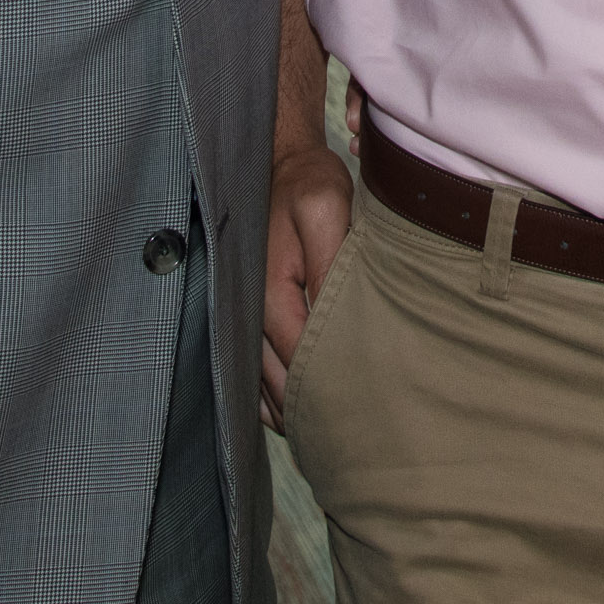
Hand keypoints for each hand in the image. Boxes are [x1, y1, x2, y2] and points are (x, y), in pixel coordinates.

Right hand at [262, 140, 353, 424]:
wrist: (278, 163)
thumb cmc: (308, 185)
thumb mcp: (326, 211)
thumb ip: (330, 266)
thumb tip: (339, 321)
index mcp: (270, 292)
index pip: (299, 358)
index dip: (326, 387)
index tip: (358, 411)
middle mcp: (250, 310)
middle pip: (277, 380)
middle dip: (306, 408)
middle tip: (346, 439)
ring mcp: (245, 313)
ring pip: (263, 380)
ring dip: (287, 408)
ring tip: (322, 437)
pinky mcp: (249, 311)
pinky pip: (254, 365)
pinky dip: (270, 394)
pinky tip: (290, 414)